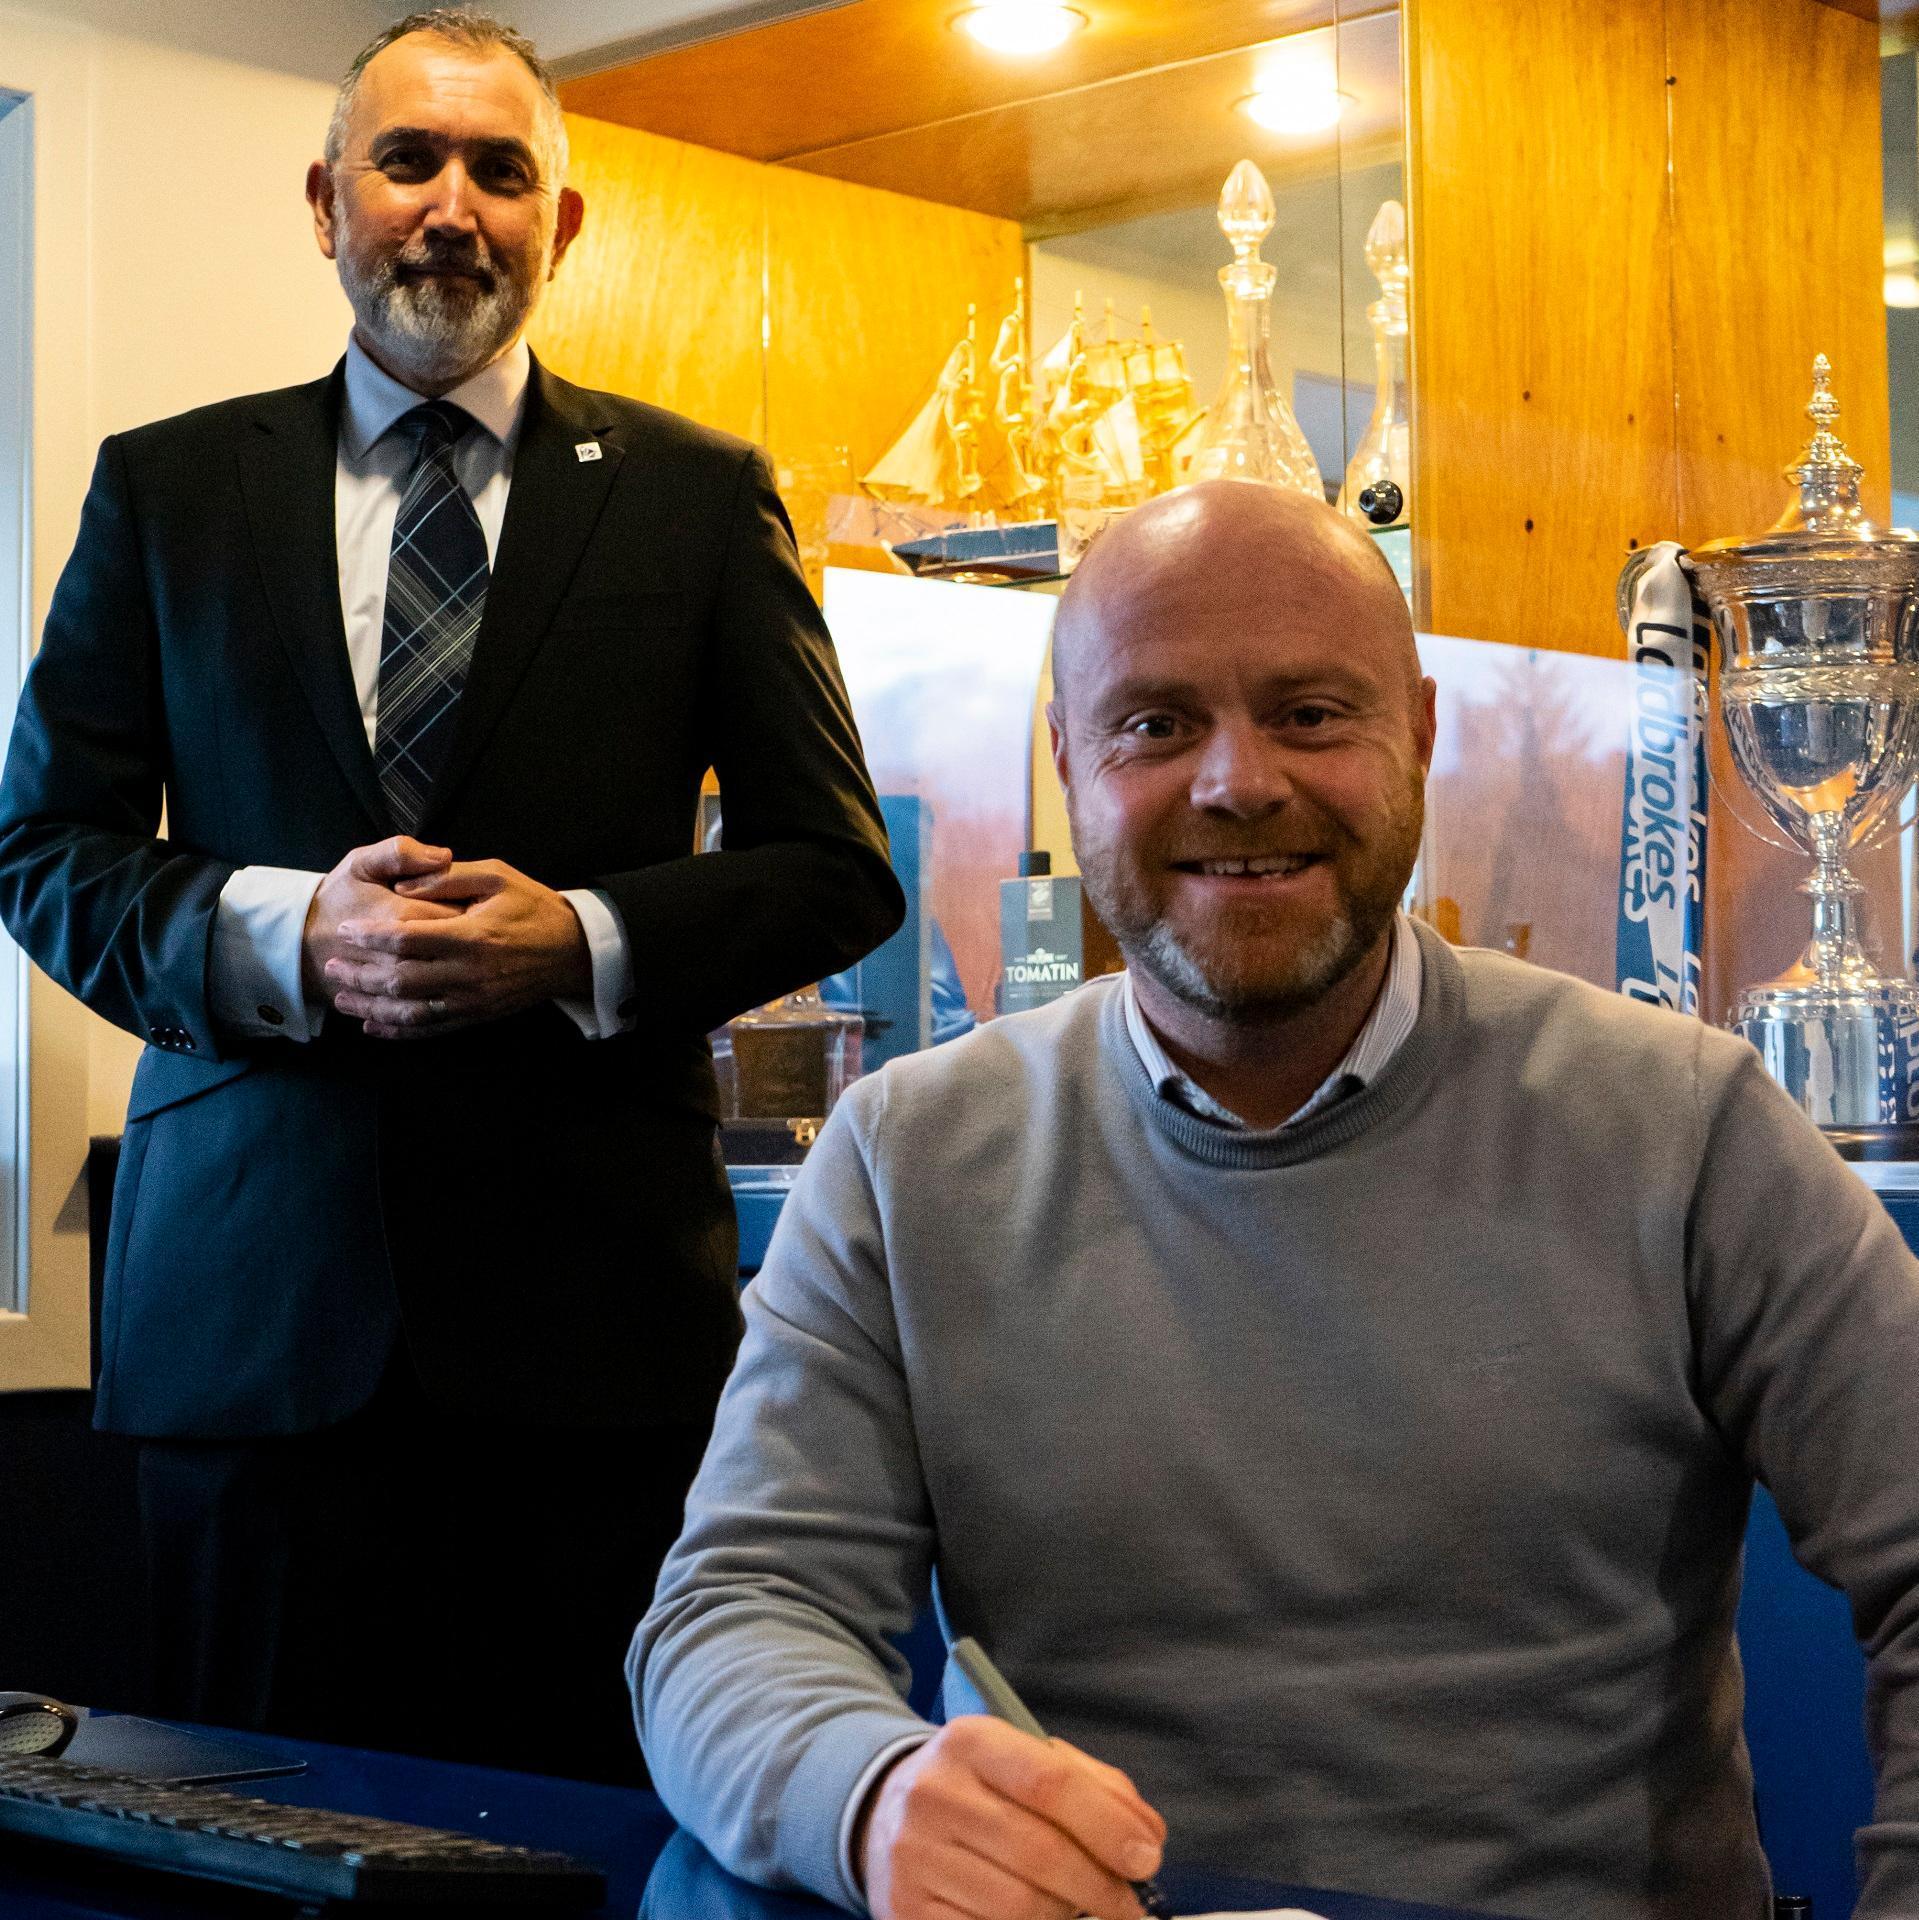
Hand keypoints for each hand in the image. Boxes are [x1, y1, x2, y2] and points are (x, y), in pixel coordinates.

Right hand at [303, 836, 461, 1008]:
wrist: (300, 942)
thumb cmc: (338, 899)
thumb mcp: (361, 864)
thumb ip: (399, 854)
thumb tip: (443, 855)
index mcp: (403, 914)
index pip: (459, 912)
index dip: (472, 906)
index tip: (472, 901)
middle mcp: (403, 954)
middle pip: (457, 949)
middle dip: (467, 940)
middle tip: (465, 930)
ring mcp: (396, 985)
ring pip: (443, 983)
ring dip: (456, 971)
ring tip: (452, 955)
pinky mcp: (389, 1005)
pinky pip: (422, 1011)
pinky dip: (437, 1000)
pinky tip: (442, 986)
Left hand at [323, 857, 591, 1039]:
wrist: (573, 950)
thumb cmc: (534, 906)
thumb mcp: (497, 876)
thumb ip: (448, 877)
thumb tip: (404, 886)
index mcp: (471, 935)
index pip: (407, 939)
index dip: (370, 936)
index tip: (346, 930)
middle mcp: (469, 973)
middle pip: (401, 979)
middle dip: (360, 974)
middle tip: (332, 965)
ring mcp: (473, 999)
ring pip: (410, 1010)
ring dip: (371, 1007)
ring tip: (343, 998)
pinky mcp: (477, 1015)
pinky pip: (431, 1028)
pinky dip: (399, 1030)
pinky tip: (374, 1026)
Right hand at [857, 1717, 1164, 1919]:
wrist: (885, 1814)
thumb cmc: (981, 1788)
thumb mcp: (1028, 1761)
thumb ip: (1095, 1787)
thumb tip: (1147, 1836)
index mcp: (970, 1741)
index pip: (1049, 1781)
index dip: (1107, 1824)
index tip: (1147, 1858)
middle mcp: (933, 1793)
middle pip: (1039, 1851)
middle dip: (1100, 1885)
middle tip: (1129, 1904)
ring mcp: (914, 1856)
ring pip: (1018, 1906)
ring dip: (1064, 1915)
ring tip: (1075, 1905)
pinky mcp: (906, 1911)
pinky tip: (1035, 1919)